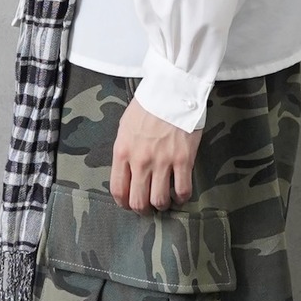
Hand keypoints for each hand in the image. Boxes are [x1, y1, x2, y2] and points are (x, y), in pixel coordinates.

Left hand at [111, 96, 202, 211]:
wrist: (172, 90)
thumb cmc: (149, 105)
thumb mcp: (126, 126)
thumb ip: (125, 150)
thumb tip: (128, 169)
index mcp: (122, 152)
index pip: (118, 190)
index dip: (124, 203)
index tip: (130, 204)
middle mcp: (140, 161)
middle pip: (138, 201)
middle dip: (143, 210)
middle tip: (149, 208)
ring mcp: (162, 161)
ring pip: (159, 200)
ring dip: (162, 205)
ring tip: (166, 200)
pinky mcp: (183, 160)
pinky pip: (182, 190)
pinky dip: (182, 197)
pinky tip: (181, 193)